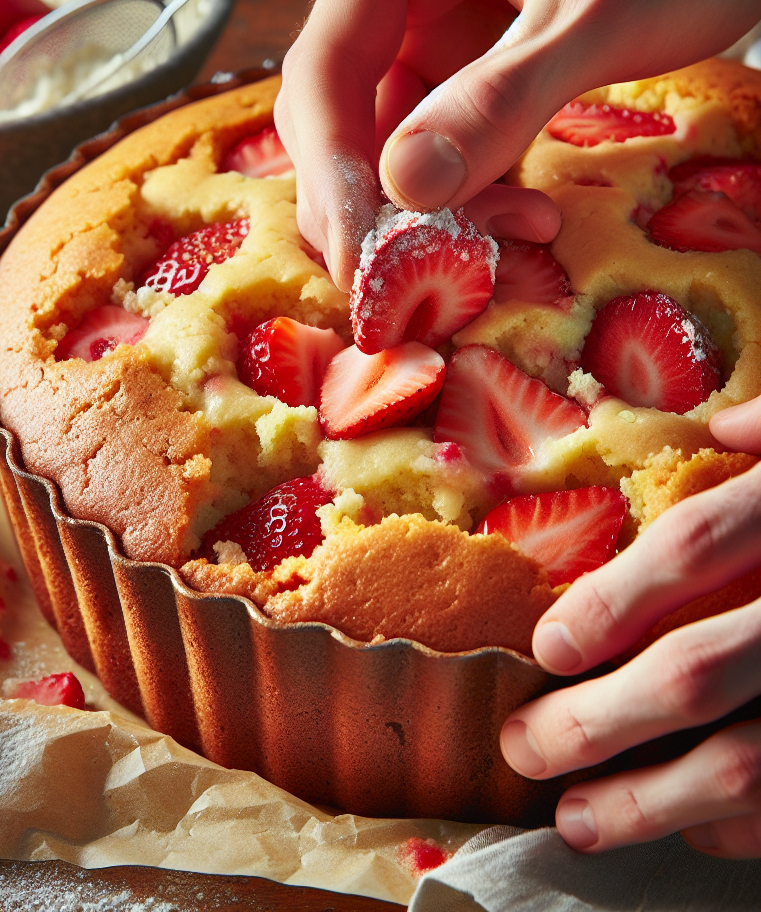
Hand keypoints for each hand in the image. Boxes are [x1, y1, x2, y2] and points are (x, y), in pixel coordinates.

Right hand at [275, 0, 760, 288]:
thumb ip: (502, 100)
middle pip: (342, 108)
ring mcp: (432, 11)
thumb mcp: (603, 11)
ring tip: (506, 239)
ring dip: (433, 205)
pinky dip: (472, 185)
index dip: (332, 172)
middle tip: (416, 278)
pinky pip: (443, 132)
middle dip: (379, 198)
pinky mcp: (469, 49)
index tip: (359, 259)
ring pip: (391, 132)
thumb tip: (407, 189)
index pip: (326, 67)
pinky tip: (519, 215)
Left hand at [500, 395, 760, 857]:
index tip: (548, 645)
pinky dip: (748, 830)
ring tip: (574, 818)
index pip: (699, 543)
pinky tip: (692, 829)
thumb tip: (724, 432)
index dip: (616, 596)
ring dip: (653, 801)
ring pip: (751, 764)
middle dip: (601, 718)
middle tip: (524, 745)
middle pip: (702, 670)